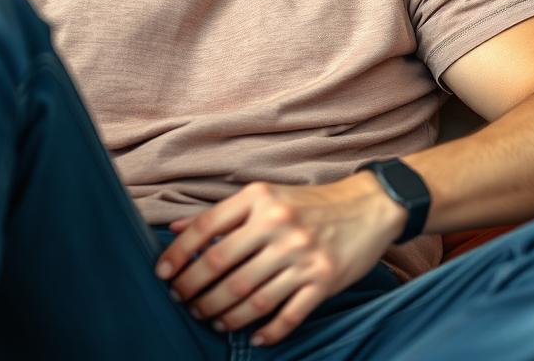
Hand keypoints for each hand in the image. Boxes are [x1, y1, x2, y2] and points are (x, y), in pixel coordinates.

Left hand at [156, 176, 406, 344]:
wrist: (371, 205)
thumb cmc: (313, 203)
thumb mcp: (269, 196)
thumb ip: (224, 214)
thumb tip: (172, 229)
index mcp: (263, 199)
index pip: (206, 229)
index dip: (178, 256)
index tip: (163, 275)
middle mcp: (281, 225)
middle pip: (221, 268)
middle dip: (194, 292)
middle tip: (185, 303)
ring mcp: (303, 254)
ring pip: (249, 297)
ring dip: (223, 315)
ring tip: (212, 319)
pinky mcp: (324, 280)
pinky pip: (287, 315)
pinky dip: (266, 332)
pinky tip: (254, 336)